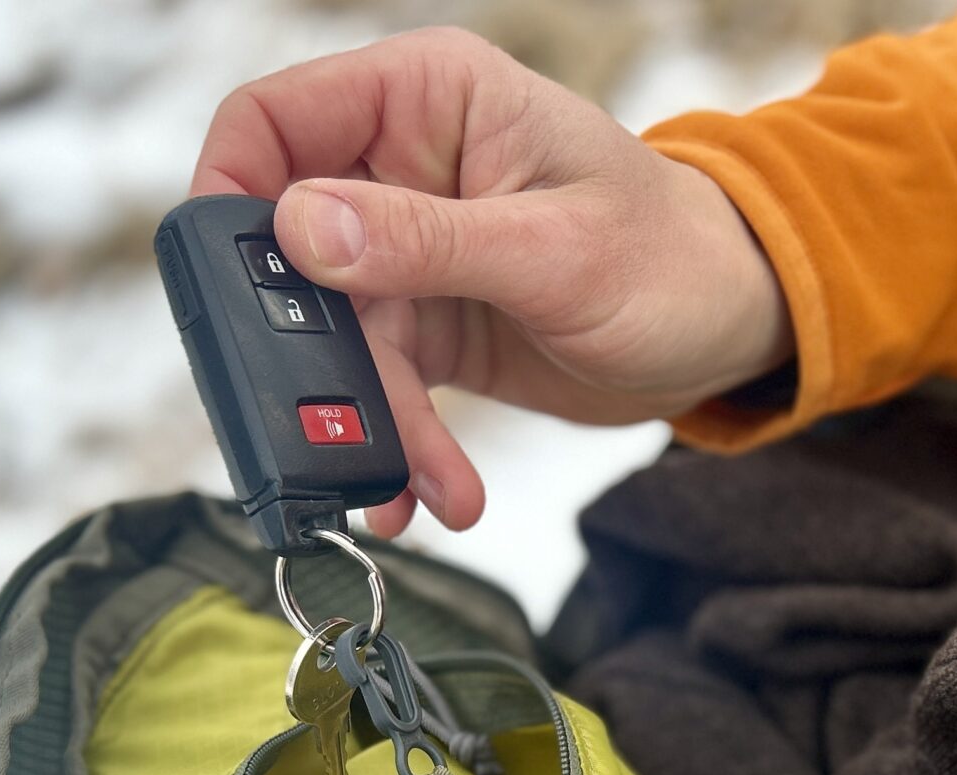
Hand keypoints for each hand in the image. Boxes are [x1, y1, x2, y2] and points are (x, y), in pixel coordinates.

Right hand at [192, 28, 792, 538]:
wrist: (729, 331)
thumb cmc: (669, 257)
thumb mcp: (549, 251)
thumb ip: (422, 240)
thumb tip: (299, 227)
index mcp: (427, 99)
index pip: (274, 120)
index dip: (231, 195)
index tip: (227, 292)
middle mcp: (400, 167)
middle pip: (285, 247)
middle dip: (303, 349)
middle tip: (317, 423)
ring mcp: (407, 251)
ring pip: (332, 338)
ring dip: (366, 422)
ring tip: (414, 488)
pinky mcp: (426, 324)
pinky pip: (378, 387)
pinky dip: (399, 445)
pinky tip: (432, 492)